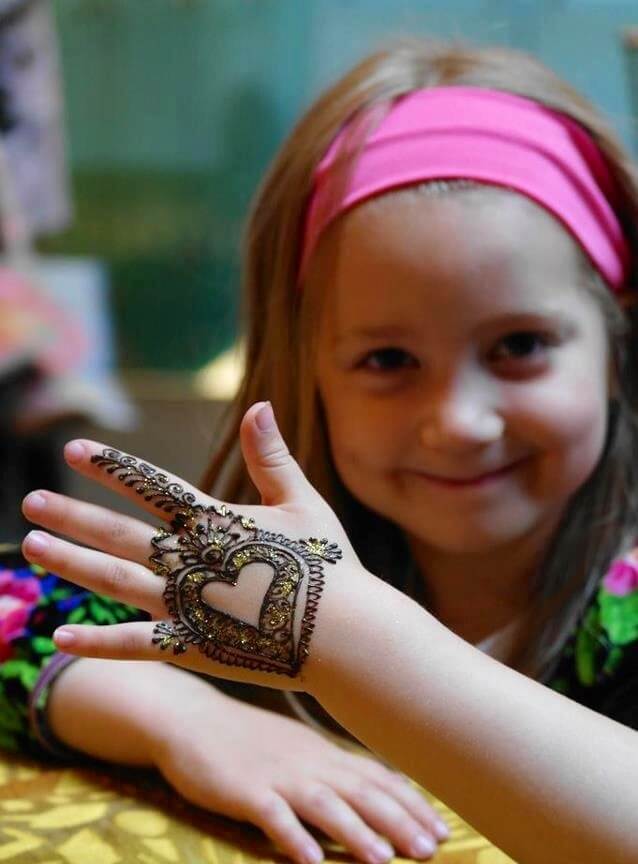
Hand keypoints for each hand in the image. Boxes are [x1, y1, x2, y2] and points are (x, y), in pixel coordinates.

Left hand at [21, 402, 362, 691]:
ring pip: (113, 581)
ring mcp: (186, 606)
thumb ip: (273, 456)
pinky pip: (134, 645)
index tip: (74, 450)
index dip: (113, 466)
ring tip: (30, 549)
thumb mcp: (302, 501)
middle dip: (72, 515)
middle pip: (118, 532)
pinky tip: (58, 636)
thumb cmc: (328, 565)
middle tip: (31, 501)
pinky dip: (96, 642)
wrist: (345, 634)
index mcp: (215, 522)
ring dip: (70, 563)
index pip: (152, 485)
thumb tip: (259, 403)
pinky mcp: (190, 649)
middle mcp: (189, 560)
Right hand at [152, 685, 446, 862]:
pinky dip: (292, 836)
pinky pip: (272, 815)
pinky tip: (310, 861)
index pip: (377, 778)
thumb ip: (335, 768)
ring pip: (324, 803)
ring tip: (383, 860)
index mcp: (323, 754)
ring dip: (355, 832)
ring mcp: (277, 775)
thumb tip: (378, 787)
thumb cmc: (248, 738)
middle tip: (431, 849)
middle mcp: (308, 762)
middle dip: (398, 821)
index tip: (443, 830)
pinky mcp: (244, 790)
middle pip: (360, 792)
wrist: (192, 719)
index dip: (411, 805)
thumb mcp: (298, 747)